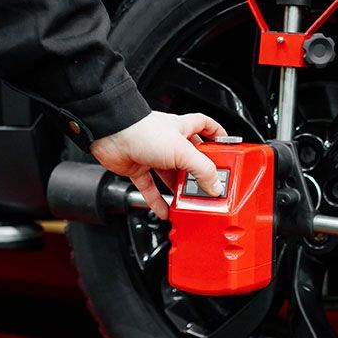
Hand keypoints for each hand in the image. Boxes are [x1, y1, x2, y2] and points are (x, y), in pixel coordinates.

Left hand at [90, 111, 227, 218]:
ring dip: (179, 190)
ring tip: (189, 203)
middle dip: (199, 174)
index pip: (206, 127)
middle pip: (190, 159)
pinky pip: (150, 188)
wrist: (111, 135)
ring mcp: (153, 155)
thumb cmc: (142, 131)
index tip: (226, 151)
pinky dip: (157, 201)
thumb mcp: (182, 150)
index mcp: (182, 129)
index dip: (217, 136)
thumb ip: (202, 169)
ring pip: (171, 176)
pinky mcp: (138, 168)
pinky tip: (165, 210)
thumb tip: (215, 186)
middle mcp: (168, 141)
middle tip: (208, 187)